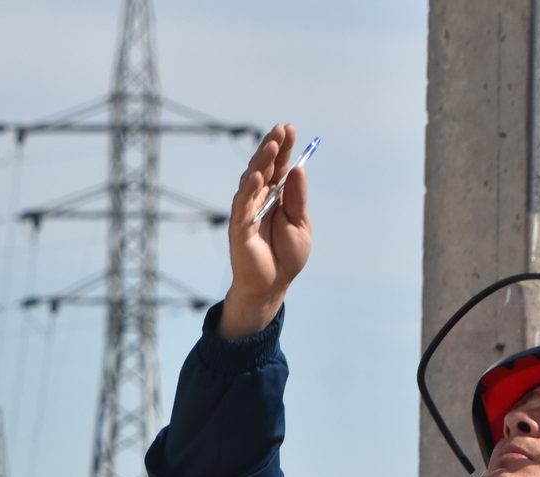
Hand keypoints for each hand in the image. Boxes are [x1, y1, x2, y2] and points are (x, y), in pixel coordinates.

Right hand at [218, 122, 312, 339]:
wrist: (274, 284)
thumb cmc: (286, 257)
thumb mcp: (300, 225)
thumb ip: (297, 199)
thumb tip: (298, 170)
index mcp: (277, 196)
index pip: (279, 166)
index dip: (283, 147)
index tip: (290, 128)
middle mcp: (260, 198)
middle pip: (264, 167)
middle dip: (272, 147)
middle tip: (281, 130)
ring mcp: (248, 210)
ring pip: (252, 179)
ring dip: (261, 161)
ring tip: (271, 145)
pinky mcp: (239, 224)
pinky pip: (242, 202)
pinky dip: (249, 188)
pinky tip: (257, 175)